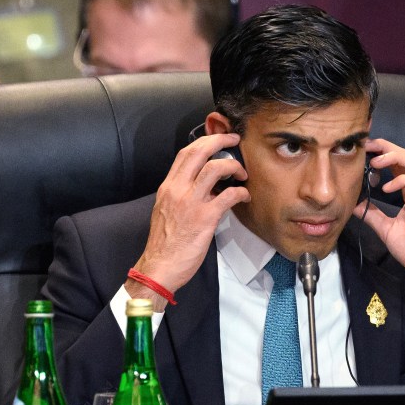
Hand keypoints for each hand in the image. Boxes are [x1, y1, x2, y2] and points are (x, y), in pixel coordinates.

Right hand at [127, 133, 247, 309]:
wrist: (160, 266)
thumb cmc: (165, 243)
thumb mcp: (166, 211)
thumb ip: (181, 195)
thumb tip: (202, 187)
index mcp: (168, 187)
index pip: (185, 154)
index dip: (203, 141)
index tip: (217, 138)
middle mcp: (177, 190)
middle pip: (198, 152)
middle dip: (219, 140)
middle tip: (234, 139)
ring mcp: (191, 202)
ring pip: (215, 168)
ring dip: (233, 166)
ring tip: (242, 172)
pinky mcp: (205, 218)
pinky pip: (228, 196)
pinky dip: (241, 192)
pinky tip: (245, 196)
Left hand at [354, 139, 404, 310]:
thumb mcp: (387, 230)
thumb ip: (373, 215)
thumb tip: (354, 204)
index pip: (399, 163)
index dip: (383, 152)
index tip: (364, 150)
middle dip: (387, 147)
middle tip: (367, 147)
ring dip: (396, 158)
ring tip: (376, 164)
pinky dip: (403, 180)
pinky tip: (387, 188)